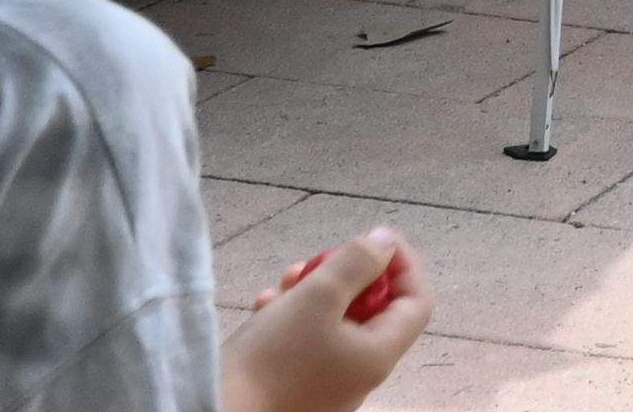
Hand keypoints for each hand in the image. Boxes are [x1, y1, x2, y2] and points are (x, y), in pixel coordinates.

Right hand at [232, 228, 427, 409]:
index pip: (416, 302)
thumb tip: (386, 242)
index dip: (402, 263)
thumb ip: (358, 263)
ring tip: (285, 280)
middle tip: (317, 261)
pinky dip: (292, 317)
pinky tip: (265, 306)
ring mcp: (329, 384)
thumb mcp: (318, 296)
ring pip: (334, 322)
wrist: (217, 410)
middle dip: (346, 275)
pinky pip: (307, 341)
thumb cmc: (273, 357)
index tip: (374, 237)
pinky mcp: (297, 386)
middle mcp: (360, 373)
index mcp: (379, 355)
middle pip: (372, 309)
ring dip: (313, 292)